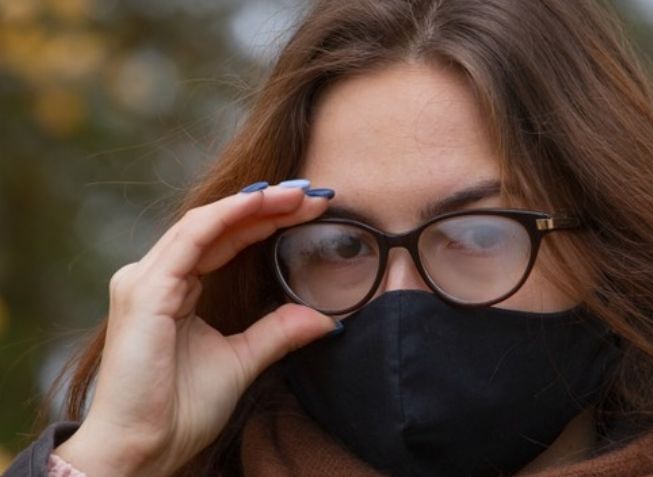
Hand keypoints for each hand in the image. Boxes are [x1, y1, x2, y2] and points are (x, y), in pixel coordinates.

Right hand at [54, 182, 337, 476]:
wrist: (143, 449)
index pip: (226, 239)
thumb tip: (323, 318)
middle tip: (313, 193)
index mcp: (174, 288)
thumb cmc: (179, 410)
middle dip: (267, 205)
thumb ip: (277, 332)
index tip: (311, 209)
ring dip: (253, 204)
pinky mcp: (145, 292)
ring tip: (298, 195)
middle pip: (218, 225)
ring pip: (205, 223)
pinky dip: (227, 218)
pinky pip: (191, 241)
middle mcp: (155, 276)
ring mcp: (146, 281)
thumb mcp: (242, 361)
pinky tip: (261, 206)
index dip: (266, 219)